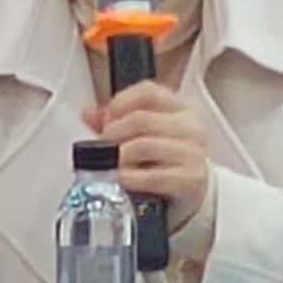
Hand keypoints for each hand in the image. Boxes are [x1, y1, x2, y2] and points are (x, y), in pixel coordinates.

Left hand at [83, 80, 209, 222]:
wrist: (193, 191)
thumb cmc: (166, 158)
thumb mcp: (146, 134)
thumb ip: (116, 120)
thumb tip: (88, 113)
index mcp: (181, 108)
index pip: (148, 92)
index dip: (119, 103)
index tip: (105, 120)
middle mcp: (191, 126)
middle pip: (142, 119)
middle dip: (114, 133)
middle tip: (102, 146)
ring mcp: (193, 153)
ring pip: (144, 146)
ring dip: (119, 156)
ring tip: (110, 164)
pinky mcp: (190, 179)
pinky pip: (152, 176)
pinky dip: (130, 178)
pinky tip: (121, 178)